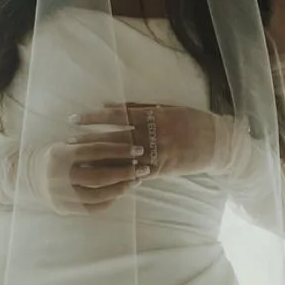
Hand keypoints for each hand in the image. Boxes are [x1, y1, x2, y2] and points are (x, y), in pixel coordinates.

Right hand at [36, 126, 148, 213]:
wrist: (26, 176)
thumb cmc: (54, 156)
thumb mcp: (66, 145)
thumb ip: (89, 145)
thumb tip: (124, 144)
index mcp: (60, 154)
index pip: (96, 150)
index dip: (119, 149)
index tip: (138, 149)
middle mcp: (58, 175)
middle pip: (99, 176)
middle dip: (125, 172)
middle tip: (143, 168)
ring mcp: (60, 195)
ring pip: (97, 195)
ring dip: (120, 189)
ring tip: (134, 182)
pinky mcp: (63, 208)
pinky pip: (91, 209)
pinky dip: (108, 201)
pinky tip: (120, 194)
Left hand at [70, 103, 217, 178]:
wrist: (217, 142)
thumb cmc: (190, 121)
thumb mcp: (166, 107)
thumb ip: (138, 107)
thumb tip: (108, 105)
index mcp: (151, 115)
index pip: (115, 115)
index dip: (93, 118)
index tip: (74, 119)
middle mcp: (152, 133)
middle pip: (113, 137)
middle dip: (89, 140)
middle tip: (67, 142)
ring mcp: (157, 152)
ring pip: (123, 158)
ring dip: (100, 160)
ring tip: (80, 162)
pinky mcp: (163, 169)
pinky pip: (138, 174)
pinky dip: (121, 176)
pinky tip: (104, 179)